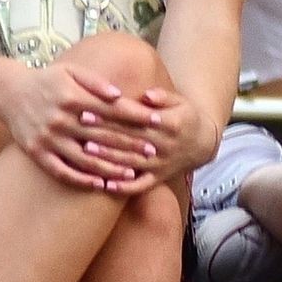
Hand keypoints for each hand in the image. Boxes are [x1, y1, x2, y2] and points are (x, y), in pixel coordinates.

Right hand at [0, 62, 168, 190]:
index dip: (136, 117)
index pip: (111, 110)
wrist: (7, 92)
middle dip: (130, 145)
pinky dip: (81, 179)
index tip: (157, 122)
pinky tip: (100, 185)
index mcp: (72, 97)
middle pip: (102, 136)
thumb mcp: (70, 71)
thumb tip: (120, 96)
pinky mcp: (37, 153)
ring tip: (131, 175)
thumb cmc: (46, 80)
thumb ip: (95, 82)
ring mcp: (48, 138)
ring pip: (85, 159)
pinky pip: (62, 171)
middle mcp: (60, 119)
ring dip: (110, 168)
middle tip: (153, 152)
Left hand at [83, 86, 217, 192]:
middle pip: (129, 139)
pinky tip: (104, 185)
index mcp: (170, 124)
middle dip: (103, 132)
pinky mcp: (158, 178)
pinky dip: (123, 188)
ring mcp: (161, 164)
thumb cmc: (184, 117)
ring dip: (107, 157)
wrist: (202, 144)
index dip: (112, 114)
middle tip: (78, 125)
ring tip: (85, 150)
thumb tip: (147, 94)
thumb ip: (163, 97)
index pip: (136, 118)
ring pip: (130, 162)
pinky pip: (140, 186)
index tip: (90, 108)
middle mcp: (165, 145)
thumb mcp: (180, 102)